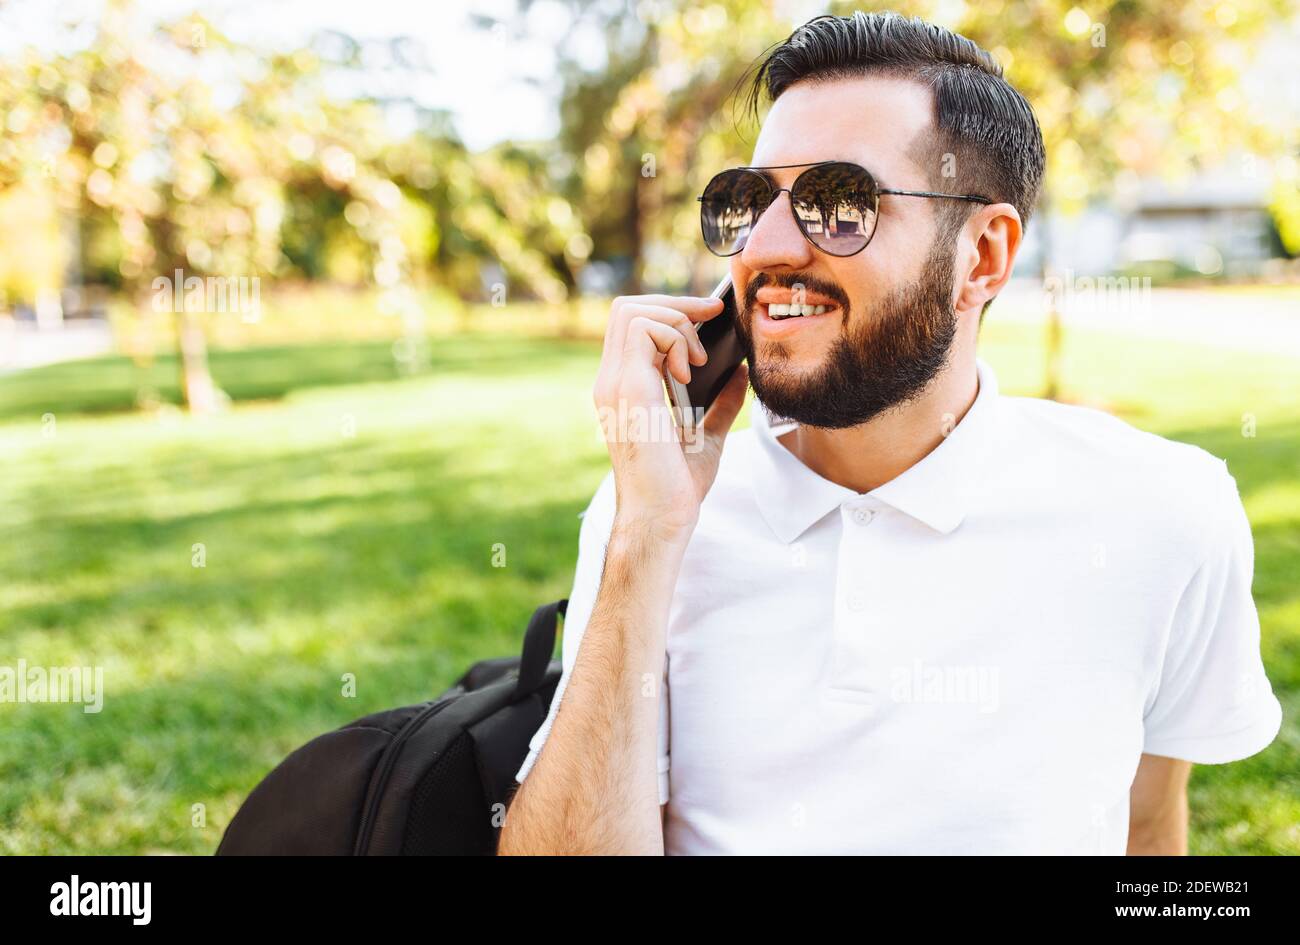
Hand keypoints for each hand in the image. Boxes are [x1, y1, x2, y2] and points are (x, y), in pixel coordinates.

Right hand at [592, 294, 749, 540]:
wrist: (662, 518)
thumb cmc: (678, 487)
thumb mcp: (708, 435)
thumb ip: (721, 403)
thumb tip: (739, 373)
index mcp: (624, 389)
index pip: (631, 324)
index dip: (670, 310)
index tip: (709, 318)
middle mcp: (611, 381)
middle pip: (627, 308)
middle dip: (676, 305)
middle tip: (711, 320)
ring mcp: (615, 384)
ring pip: (633, 312)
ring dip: (676, 324)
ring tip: (698, 362)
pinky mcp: (628, 389)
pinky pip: (645, 331)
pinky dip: (675, 339)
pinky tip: (691, 372)